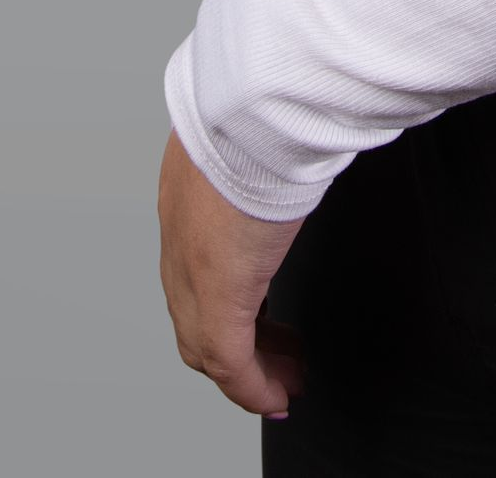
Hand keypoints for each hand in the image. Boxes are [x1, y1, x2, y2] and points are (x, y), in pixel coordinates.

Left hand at [158, 127, 306, 420]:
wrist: (258, 103)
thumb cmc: (272, 99)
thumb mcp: (267, 121)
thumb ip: (279, 135)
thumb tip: (316, 125)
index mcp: (187, 190)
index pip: (191, 264)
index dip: (223, 289)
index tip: (256, 312)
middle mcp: (179, 236)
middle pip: (193, 312)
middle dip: (238, 339)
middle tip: (276, 356)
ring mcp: (191, 270)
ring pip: (205, 344)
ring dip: (248, 368)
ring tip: (285, 381)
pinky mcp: (217, 297)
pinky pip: (231, 364)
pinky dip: (252, 388)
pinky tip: (278, 397)